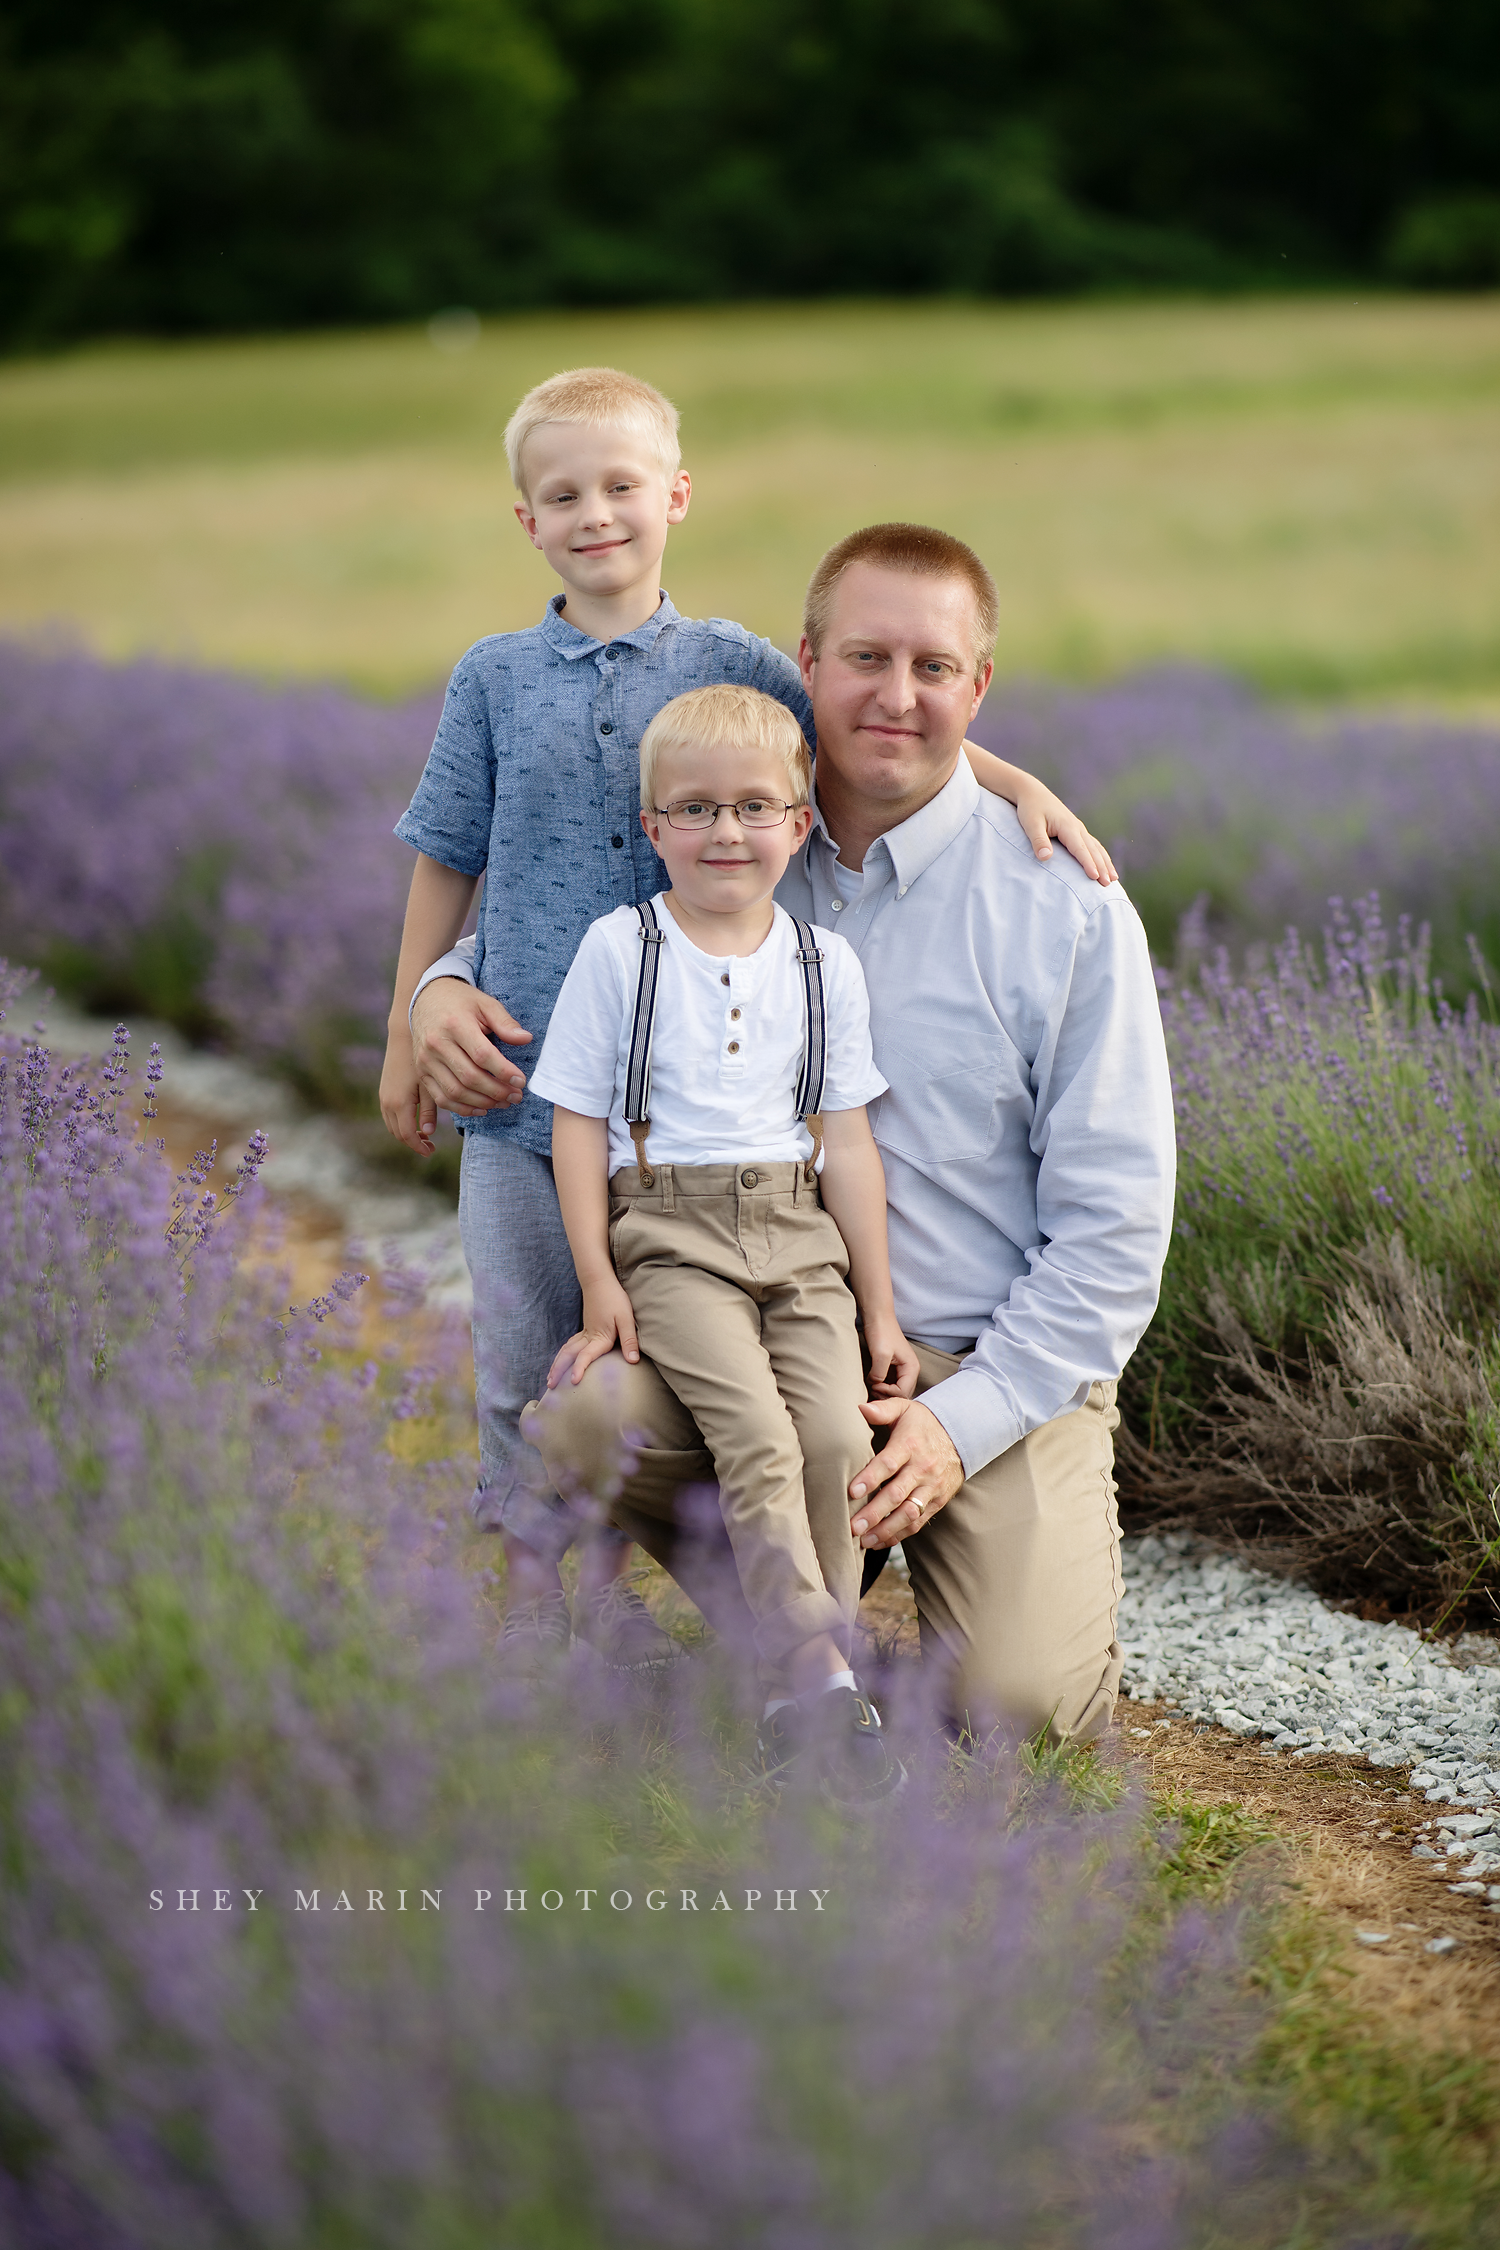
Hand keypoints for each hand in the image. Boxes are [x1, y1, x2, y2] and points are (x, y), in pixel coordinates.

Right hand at [379, 1027, 432, 1152]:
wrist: (404, 1035)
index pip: (407, 1135)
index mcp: (399, 1103)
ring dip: (406, 1133)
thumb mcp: (430, 1084)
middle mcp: (387, 1102)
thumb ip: (429, 1109)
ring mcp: (383, 1096)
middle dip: (412, 1142)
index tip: (431, 1151)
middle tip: (430, 1146)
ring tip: (424, 1135)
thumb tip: (427, 1131)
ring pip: (392, 1125)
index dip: (419, 1146)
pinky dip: (400, 1123)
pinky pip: (390, 1115)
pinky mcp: (384, 1090)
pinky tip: (415, 1120)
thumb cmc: (423, 1057)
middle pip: (397, 1133)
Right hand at [410, 980, 531, 1121]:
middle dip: (497, 1091)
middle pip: (469, 1077)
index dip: (504, 1071)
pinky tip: (483, 1108)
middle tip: (516, 1095)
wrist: (426, 999)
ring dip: (483, 1102)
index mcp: (454, 1024)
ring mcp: (426, 1060)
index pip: (482, 1055)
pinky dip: (463, 1108)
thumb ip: (505, 1022)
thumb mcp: (485, 1003)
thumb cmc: (461, 1002)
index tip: (521, 1080)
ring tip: (503, 1102)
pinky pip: (441, 1098)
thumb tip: (526, 1039)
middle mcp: (436, 1044)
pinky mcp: (421, 1072)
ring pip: (455, 1092)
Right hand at [547, 1277, 639, 1387]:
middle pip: (569, 1355)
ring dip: (557, 1364)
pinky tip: (562, 1359)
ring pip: (566, 1350)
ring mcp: (584, 1331)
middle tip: (550, 1385)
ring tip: (550, 1377)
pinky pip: (569, 1344)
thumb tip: (632, 1361)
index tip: (573, 1381)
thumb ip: (629, 1340)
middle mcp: (588, 1336)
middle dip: (558, 1370)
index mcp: (599, 1336)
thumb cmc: (614, 1298)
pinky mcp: (585, 1328)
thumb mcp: (626, 1318)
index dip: (580, 1368)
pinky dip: (562, 1354)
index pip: (586, 1355)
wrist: (599, 1280)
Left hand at [849, 1399, 963, 1546]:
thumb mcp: (904, 1408)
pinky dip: (900, 1534)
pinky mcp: (938, 1500)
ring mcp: (932, 1487)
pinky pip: (919, 1522)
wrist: (962, 1434)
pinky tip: (881, 1542)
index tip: (852, 1492)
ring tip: (864, 1541)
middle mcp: (922, 1468)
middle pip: (897, 1494)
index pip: (889, 1463)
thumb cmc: (923, 1423)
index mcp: (910, 1445)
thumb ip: (882, 1409)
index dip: (870, 1478)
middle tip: (853, 1527)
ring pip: (909, 1513)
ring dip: (886, 1530)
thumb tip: (859, 1409)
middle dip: (874, 1513)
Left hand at [864, 1316, 919, 1399]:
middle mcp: (911, 1370)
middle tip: (871, 1389)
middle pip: (901, 1394)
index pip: (903, 1393)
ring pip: (895, 1390)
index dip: (887, 1393)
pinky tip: (872, 1383)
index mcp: (912, 1368)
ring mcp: (903, 1369)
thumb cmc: (881, 1332)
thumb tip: (875, 1386)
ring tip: (870, 1387)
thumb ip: (879, 1374)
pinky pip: (890, 1383)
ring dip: (883, 1392)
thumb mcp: (880, 1355)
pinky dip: (881, 1386)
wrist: (877, 1316)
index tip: (873, 1385)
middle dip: (886, 1395)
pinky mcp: (894, 1367)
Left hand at [1012, 778, 1116, 887]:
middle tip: (1108, 884)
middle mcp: (1077, 827)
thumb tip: (1046, 857)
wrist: (1033, 793)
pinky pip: (1093, 845)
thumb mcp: (1031, 824)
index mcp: (1067, 827)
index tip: (1095, 877)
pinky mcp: (1077, 830)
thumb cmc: (1030, 809)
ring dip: (1106, 863)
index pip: (1080, 849)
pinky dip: (1101, 856)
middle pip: (1092, 850)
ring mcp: (1079, 828)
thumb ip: (1038, 840)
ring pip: (1096, 848)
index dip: (1088, 863)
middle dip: (1102, 867)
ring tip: (1114, 879)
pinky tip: (1105, 866)